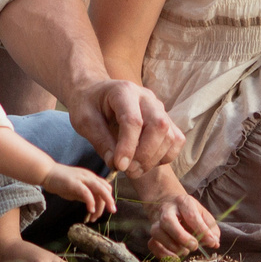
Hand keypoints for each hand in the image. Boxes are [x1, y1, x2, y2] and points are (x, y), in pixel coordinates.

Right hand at [40, 163, 117, 217]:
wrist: (47, 172)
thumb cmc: (60, 181)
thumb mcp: (76, 189)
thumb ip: (85, 194)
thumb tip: (93, 204)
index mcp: (90, 177)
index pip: (105, 187)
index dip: (108, 199)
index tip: (105, 210)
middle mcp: (89, 176)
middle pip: (106, 188)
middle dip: (110, 201)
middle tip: (111, 212)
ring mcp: (82, 178)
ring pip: (100, 189)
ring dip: (104, 202)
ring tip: (100, 214)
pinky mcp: (74, 182)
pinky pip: (86, 192)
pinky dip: (91, 202)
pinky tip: (90, 210)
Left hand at [67, 77, 181, 173]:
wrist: (95, 93)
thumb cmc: (88, 105)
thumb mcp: (84, 121)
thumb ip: (100, 141)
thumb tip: (116, 164)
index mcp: (123, 91)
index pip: (133, 121)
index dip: (128, 147)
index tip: (119, 166)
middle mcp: (146, 97)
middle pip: (159, 126)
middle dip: (144, 154)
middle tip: (127, 170)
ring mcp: (159, 108)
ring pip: (170, 136)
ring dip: (154, 159)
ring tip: (133, 169)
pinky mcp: (165, 120)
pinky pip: (176, 140)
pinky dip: (165, 156)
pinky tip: (145, 161)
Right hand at [139, 180, 220, 257]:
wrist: (168, 203)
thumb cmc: (188, 211)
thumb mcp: (202, 213)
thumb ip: (210, 227)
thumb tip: (214, 243)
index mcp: (182, 202)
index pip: (191, 216)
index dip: (202, 231)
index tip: (211, 242)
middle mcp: (167, 210)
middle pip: (168, 221)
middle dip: (182, 237)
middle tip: (194, 246)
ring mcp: (157, 221)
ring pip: (158, 233)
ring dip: (173, 247)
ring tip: (185, 250)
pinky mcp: (152, 234)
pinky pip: (152, 244)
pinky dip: (163, 254)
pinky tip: (175, 257)